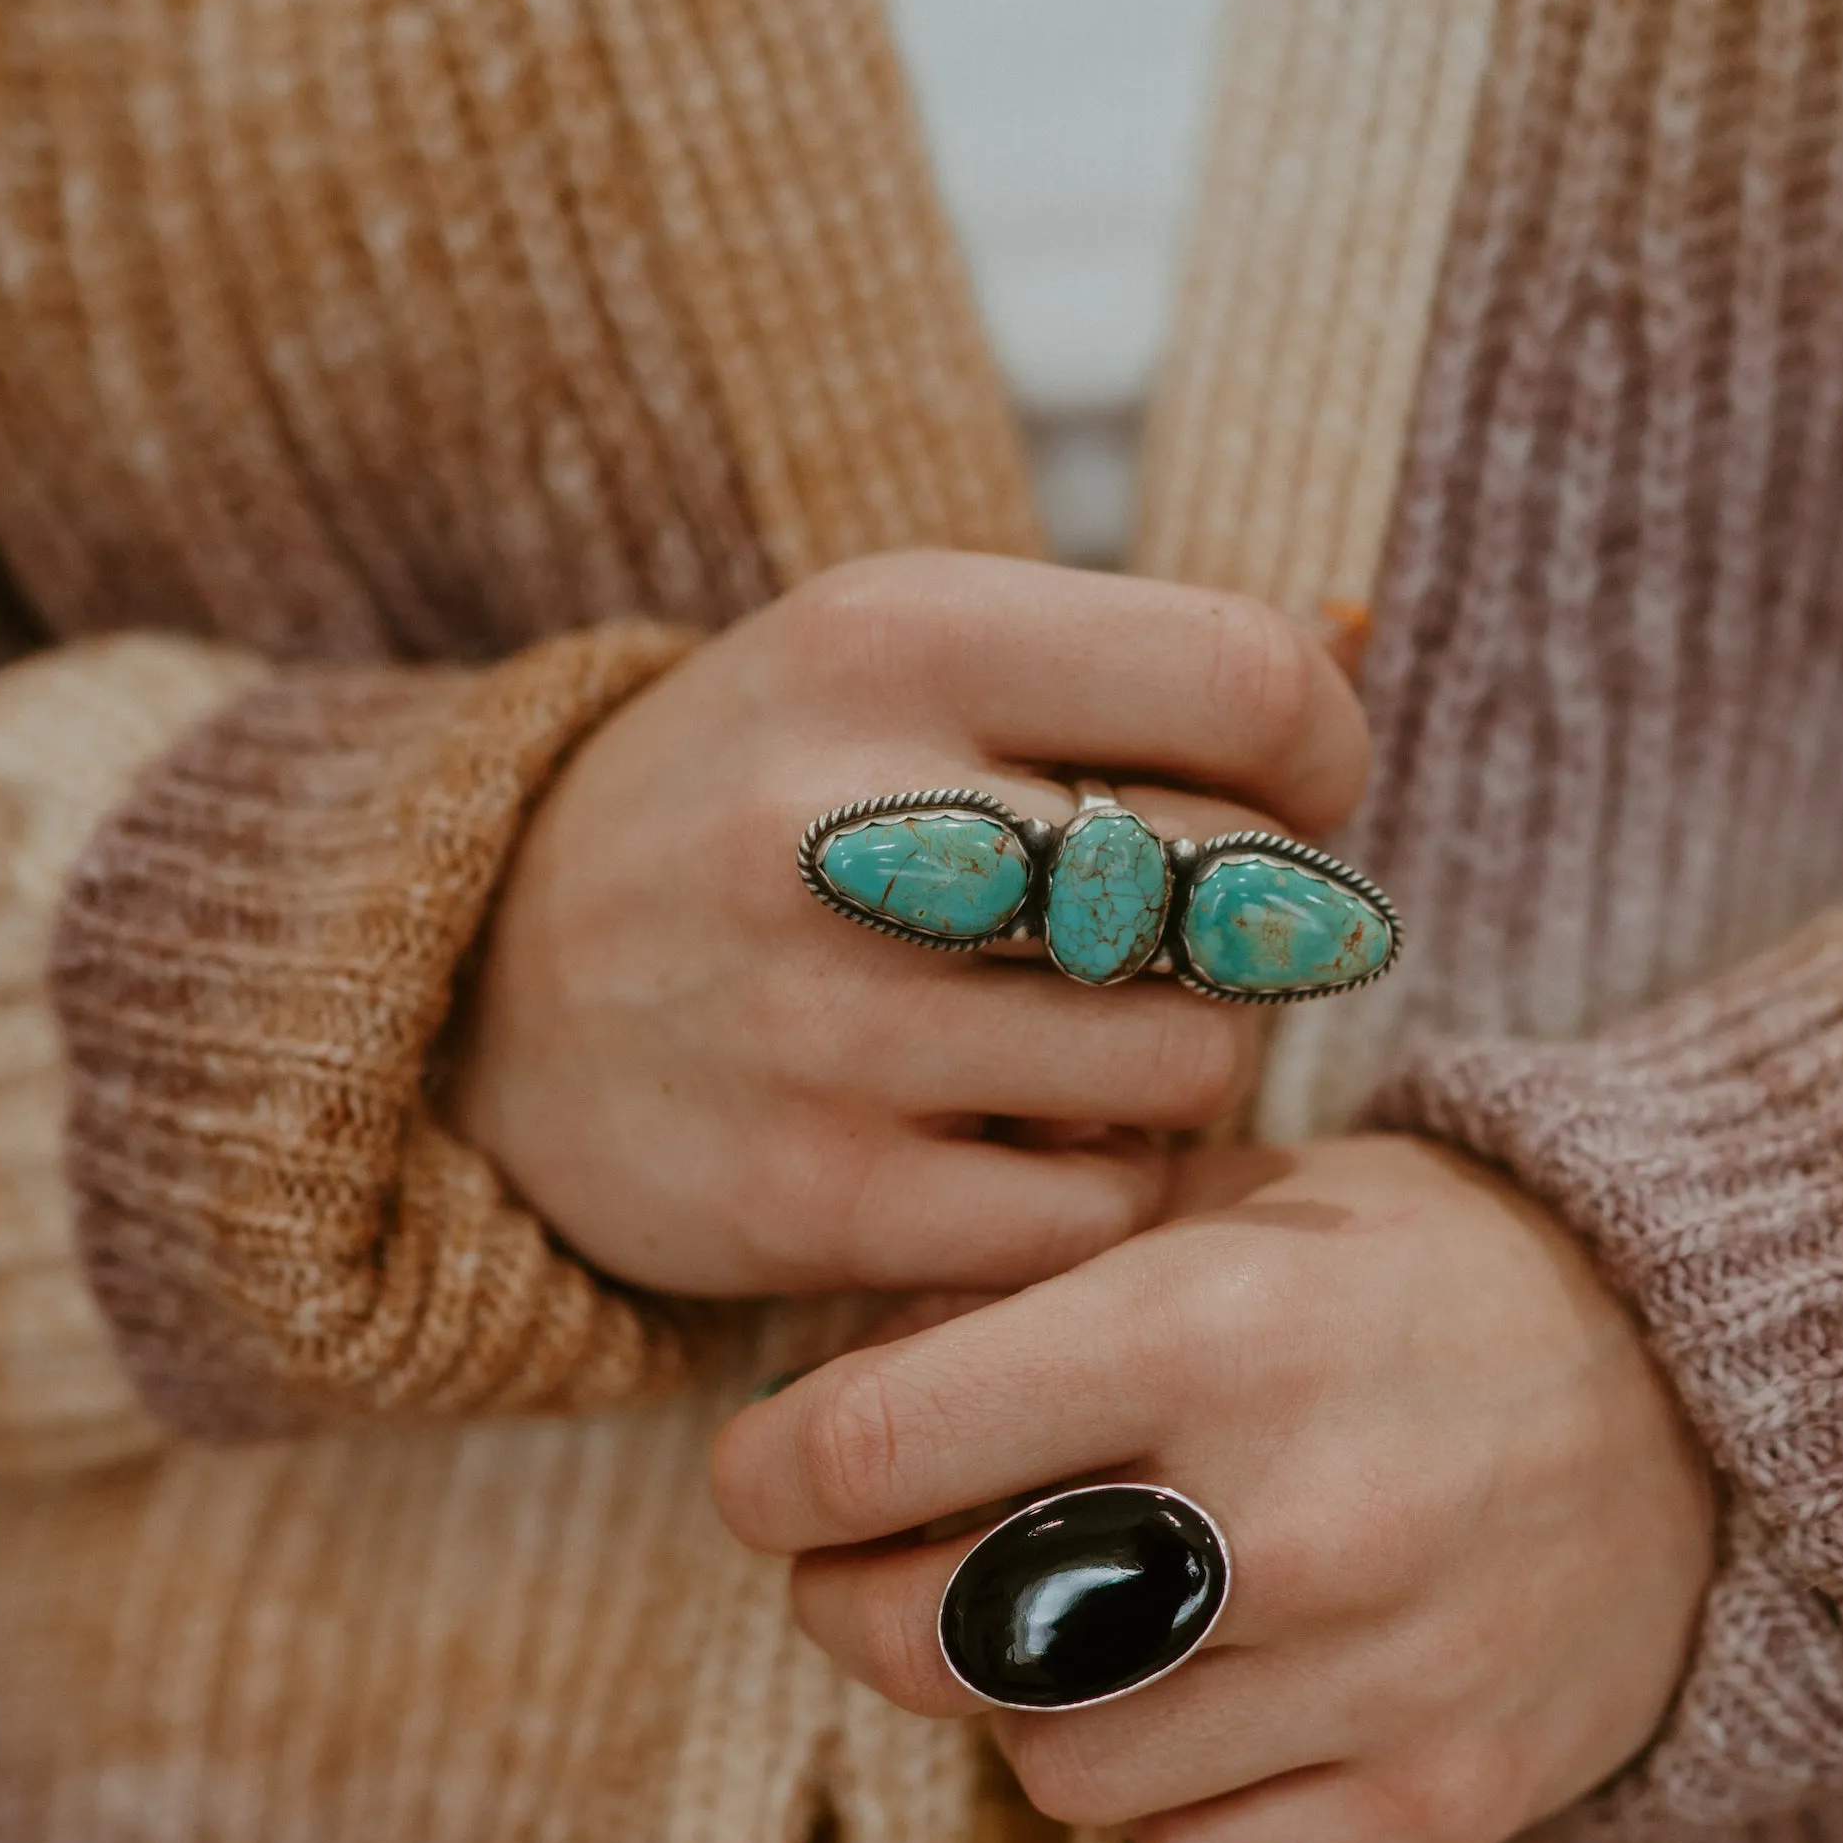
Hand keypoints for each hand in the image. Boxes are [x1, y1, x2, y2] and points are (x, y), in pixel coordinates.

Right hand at [442, 552, 1368, 1297]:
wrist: (477, 997)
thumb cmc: (761, 809)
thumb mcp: (900, 663)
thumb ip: (1132, 655)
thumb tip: (1365, 638)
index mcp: (892, 634)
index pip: (1253, 684)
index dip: (1323, 759)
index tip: (1284, 802)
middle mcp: (847, 819)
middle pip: (1246, 886)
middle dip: (1253, 926)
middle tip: (1177, 940)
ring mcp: (825, 1022)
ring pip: (1195, 1060)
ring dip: (1183, 1064)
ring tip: (1091, 1038)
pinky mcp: (818, 1200)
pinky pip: (1099, 1207)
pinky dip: (1098, 1185)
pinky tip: (1021, 1140)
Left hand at [710, 1135, 1717, 1842]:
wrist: (1715, 1389)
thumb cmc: (1428, 1279)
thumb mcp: (1239, 1201)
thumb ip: (1035, 1277)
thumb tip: (835, 1380)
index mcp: (1206, 1331)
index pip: (872, 1444)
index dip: (770, 1477)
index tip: (765, 1481)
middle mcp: (1280, 1516)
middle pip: (927, 1640)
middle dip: (855, 1607)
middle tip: (864, 1573)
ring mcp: (1366, 1676)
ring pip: (1047, 1767)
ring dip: (1032, 1702)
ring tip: (1094, 1624)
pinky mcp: (1437, 1798)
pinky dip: (1166, 1799)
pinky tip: (1219, 1704)